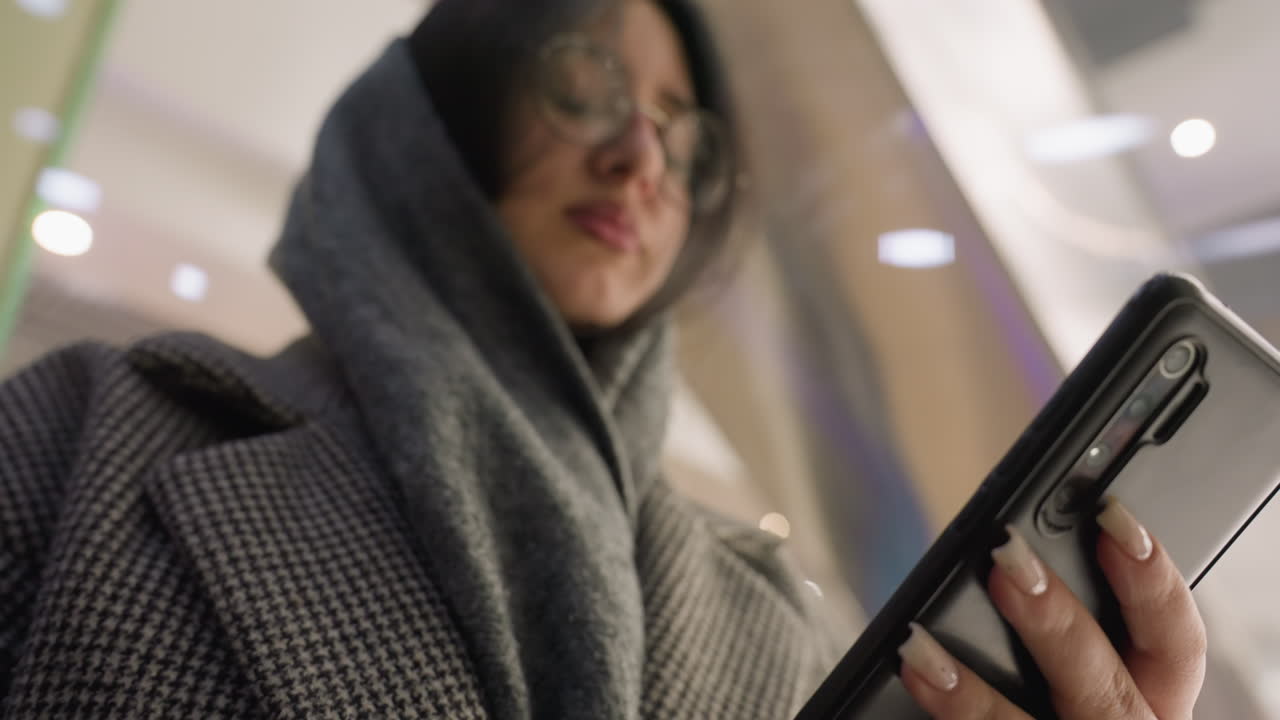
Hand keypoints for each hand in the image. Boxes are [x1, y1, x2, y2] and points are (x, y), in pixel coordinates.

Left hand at [898, 498, 1206, 718]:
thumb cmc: (1058, 713)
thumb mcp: (1087, 690)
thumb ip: (1069, 643)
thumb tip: (1012, 557)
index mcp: (1149, 709)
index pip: (1176, 644)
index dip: (1152, 581)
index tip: (1111, 519)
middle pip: (1106, 687)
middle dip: (1056, 621)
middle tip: (1005, 562)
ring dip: (973, 697)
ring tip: (918, 649)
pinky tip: (912, 684)